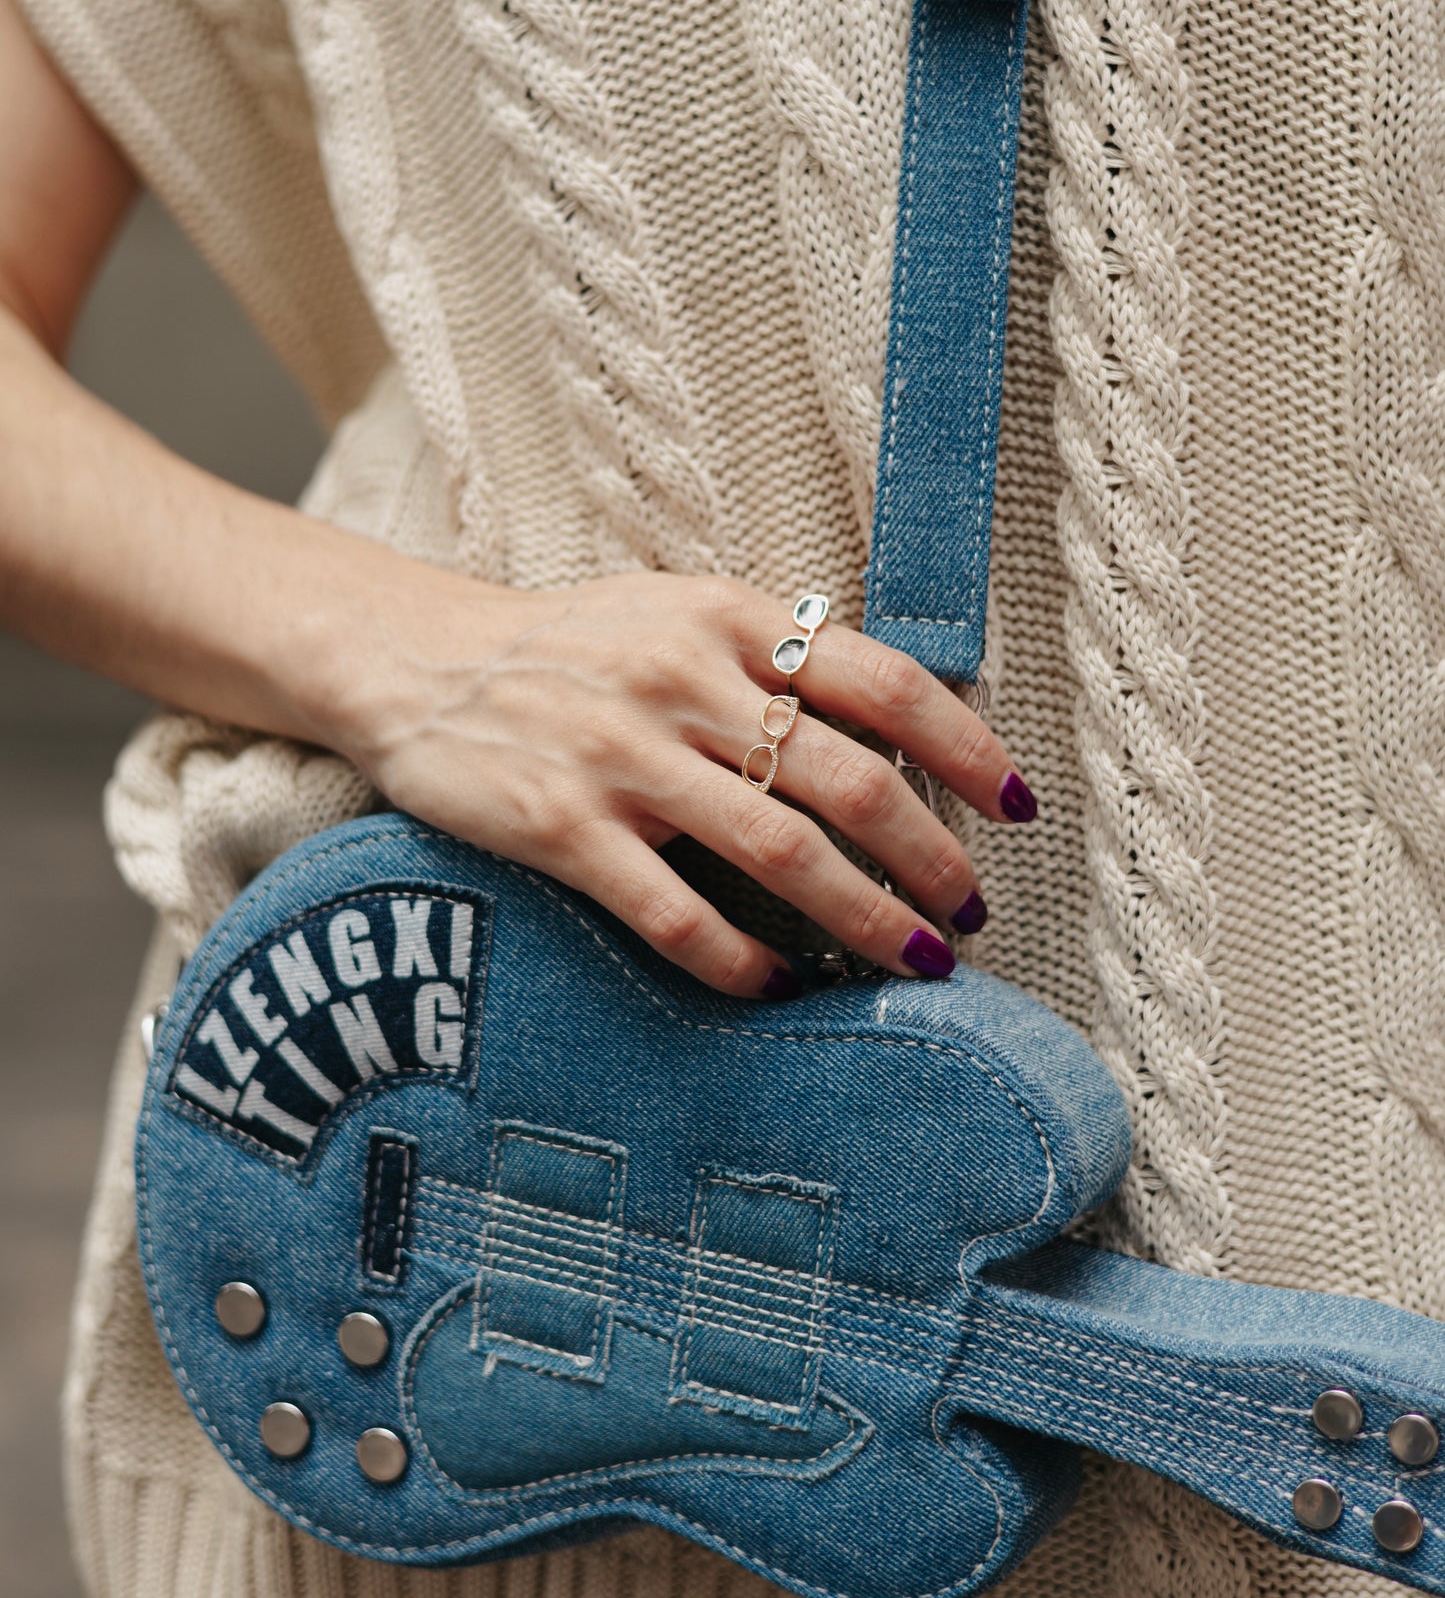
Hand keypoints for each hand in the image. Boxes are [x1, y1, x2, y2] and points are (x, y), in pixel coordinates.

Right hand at [321, 570, 1035, 998]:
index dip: (966, 747)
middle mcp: (682, 681)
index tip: (1016, 805)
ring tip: (909, 961)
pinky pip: (673, 912)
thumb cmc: (569, 645)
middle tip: (967, 913)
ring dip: (860, 918)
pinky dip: (738, 959)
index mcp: (726, 619)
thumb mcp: (674, 611)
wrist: (420, 661)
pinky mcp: (561, 827)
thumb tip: (890, 724)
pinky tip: (775, 986)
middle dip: (928, 856)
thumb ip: (772, 655)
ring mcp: (620, 755)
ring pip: (777, 851)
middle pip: (847, 779)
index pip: (882, 681)